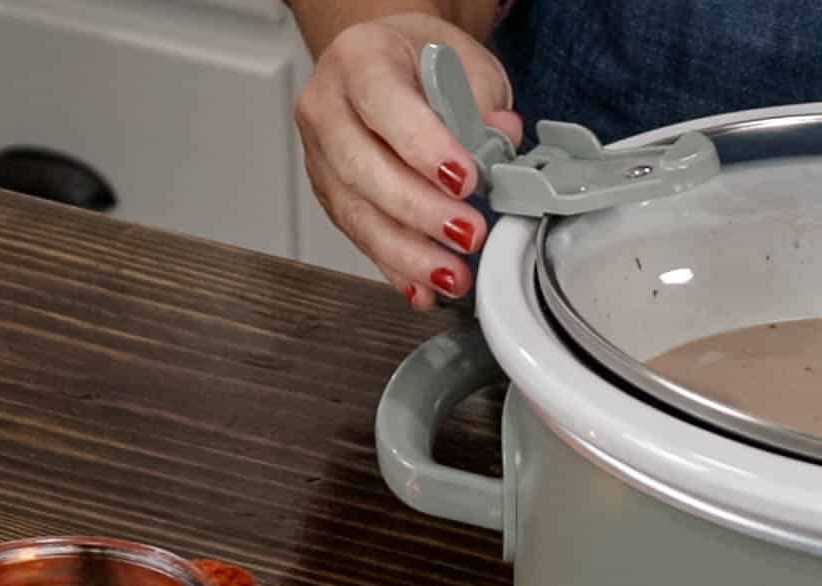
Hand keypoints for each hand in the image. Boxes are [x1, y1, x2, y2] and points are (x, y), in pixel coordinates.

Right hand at [293, 12, 520, 308]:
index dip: (423, 146)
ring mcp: (321, 155)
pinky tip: (423, 290)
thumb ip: (483, 99)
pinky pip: (360, 237)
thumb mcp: (464, 61)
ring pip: (356, 213)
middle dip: (420, 211)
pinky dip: (395, 268)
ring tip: (452, 276)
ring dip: (408, 254)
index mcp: (359, 59)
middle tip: (468, 234)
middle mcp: (327, 107)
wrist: (389, 63)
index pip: (383, 104)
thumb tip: (500, 136)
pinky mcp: (331, 195)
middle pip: (362, 168)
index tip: (466, 179)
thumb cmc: (422, 61)